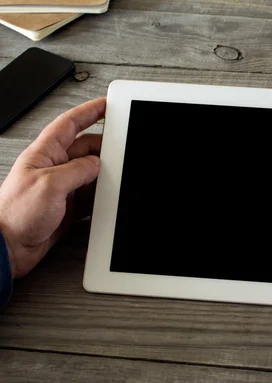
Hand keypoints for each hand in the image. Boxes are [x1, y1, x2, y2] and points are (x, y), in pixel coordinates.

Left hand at [0, 98, 105, 278]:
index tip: (107, 105)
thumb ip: (77, 170)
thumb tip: (97, 164)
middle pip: (85, 149)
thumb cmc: (15, 215)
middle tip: (121, 148)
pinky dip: (102, 196)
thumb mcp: (50, 185)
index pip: (69, 124)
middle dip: (104, 148)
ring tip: (116, 177)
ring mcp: (61, 188)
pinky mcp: (68, 207)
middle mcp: (53, 168)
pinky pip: (91, 196)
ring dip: (104, 176)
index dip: (89, 112)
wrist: (8, 247)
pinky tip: (106, 198)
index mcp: (43, 154)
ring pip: (91, 174)